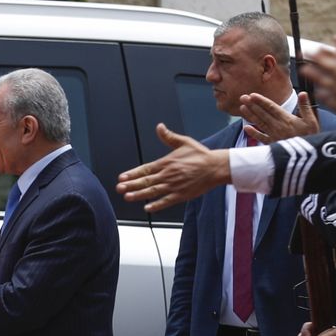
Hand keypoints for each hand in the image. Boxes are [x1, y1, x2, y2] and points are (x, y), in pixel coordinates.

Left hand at [115, 123, 231, 212]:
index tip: (121, 177)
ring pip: (153, 191)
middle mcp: (168, 175)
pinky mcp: (182, 195)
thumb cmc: (201, 155)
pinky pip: (167, 201)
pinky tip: (147, 208)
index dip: (132, 174)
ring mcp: (174, 186)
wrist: (216, 167)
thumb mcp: (184, 142)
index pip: (145, 169)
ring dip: (139, 195)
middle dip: (131, 185)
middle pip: (146, 181)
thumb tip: (159, 126)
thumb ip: (169, 137)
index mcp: (167, 162)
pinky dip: (157, 205)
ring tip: (127, 197)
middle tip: (119, 188)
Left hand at [239, 90, 319, 143]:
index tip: (252, 95)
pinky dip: (254, 133)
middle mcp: (278, 126)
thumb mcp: (312, 120)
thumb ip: (305, 107)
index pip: (271, 107)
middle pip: (263, 114)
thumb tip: (302, 93)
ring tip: (242, 108)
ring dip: (250, 115)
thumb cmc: (312, 136)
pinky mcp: (273, 144)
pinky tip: (246, 128)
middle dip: (252, 105)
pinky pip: (261, 138)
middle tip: (242, 97)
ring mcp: (274, 135)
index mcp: (287, 119)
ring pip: (260, 123)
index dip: (261, 101)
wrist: (308, 156)